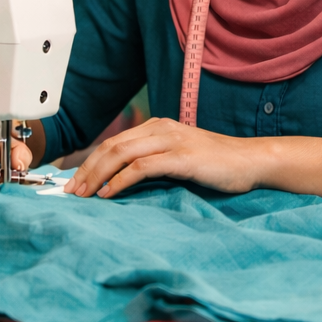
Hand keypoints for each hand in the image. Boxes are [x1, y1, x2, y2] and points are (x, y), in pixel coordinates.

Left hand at [63, 118, 259, 198]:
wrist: (251, 161)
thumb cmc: (216, 165)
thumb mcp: (179, 158)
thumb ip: (154, 162)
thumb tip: (119, 182)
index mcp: (157, 127)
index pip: (113, 142)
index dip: (89, 161)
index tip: (73, 181)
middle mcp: (160, 129)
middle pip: (111, 146)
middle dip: (86, 169)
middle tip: (70, 191)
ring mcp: (171, 141)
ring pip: (121, 154)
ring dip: (96, 175)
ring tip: (83, 194)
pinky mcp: (181, 158)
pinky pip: (141, 167)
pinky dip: (120, 180)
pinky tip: (108, 193)